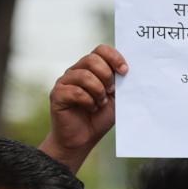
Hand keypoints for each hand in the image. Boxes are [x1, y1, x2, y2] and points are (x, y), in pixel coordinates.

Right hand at [40, 44, 127, 171]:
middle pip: (92, 59)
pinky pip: (75, 91)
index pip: (101, 50)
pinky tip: (90, 109)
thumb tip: (129, 71)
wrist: (83, 139)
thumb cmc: (99, 117)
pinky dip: (88, 101)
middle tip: (110, 92)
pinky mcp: (57, 94)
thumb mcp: (116, 99)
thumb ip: (120, 84)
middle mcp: (76, 71)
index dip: (114, 57)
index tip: (125, 72)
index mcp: (91, 69)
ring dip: (98, 91)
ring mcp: (65, 81)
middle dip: (106, 76)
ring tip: (100, 103)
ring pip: (84, 75)